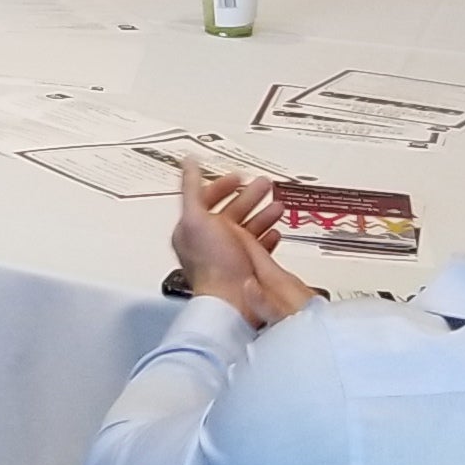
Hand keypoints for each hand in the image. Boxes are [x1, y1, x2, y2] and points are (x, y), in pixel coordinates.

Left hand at [172, 167, 318, 326]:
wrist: (232, 300)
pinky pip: (260, 248)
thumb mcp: (195, 219)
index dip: (222, 185)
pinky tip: (276, 231)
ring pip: (248, 227)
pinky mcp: (248, 267)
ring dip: (263, 213)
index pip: (206, 199)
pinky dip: (268, 237)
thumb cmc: (212, 265)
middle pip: (231, 211)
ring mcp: (230, 255)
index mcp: (194, 229)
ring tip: (277, 205)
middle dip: (249, 196)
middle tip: (265, 185)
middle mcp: (211, 241)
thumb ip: (191, 189)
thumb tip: (187, 163)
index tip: (237, 177)